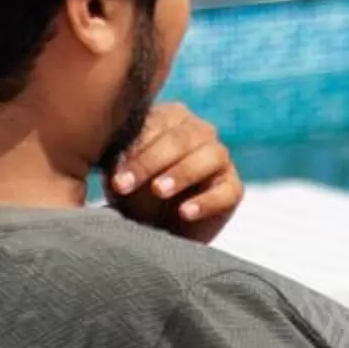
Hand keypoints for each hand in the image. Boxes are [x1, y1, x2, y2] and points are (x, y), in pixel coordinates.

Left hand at [108, 103, 242, 242]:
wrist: (156, 229)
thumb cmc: (135, 193)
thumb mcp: (121, 175)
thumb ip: (119, 159)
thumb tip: (119, 157)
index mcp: (170, 118)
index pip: (157, 124)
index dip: (135, 150)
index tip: (116, 178)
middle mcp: (199, 131)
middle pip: (181, 138)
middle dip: (152, 162)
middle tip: (127, 185)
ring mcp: (219, 158)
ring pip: (211, 155)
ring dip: (182, 173)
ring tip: (159, 191)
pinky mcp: (233, 188)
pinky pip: (227, 191)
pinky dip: (206, 202)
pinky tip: (184, 213)